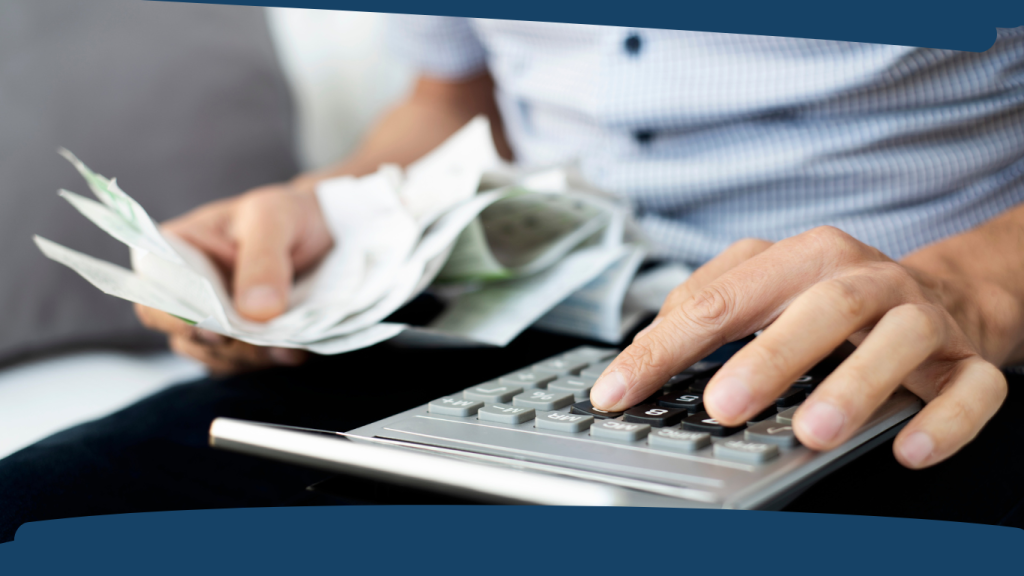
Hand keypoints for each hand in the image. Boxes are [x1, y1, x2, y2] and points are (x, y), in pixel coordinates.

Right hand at [134, 182, 333, 374]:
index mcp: (176, 251)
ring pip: (211, 354)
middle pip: (181, 334)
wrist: (324, 230)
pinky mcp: (239, 338)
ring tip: (284, 345)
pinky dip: (264, 362)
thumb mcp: (274, 219)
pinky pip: (240, 362)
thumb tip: (254, 312)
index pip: (153, 294)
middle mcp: (185, 289)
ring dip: (246, 357)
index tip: (212, 330)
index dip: (173, 318)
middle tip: (260, 340)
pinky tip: (291, 352)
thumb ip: (262, 261)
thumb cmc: (287, 214)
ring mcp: (211, 317)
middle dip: (221, 345)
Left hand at [591, 226, 1014, 468]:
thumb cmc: (836, 301)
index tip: (616, 393)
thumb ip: (706, 314)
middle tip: (721, 406)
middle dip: (770, 357)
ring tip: (812, 433)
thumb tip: (639, 356)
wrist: (948, 296)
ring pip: (898, 339)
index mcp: (800, 259)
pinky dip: (944, 418)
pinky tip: (909, 449)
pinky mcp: (969, 359)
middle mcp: (863, 277)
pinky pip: (971, 387)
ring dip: (856, 385)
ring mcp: (922, 315)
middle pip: (819, 306)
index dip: (663, 349)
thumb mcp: (767, 294)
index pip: (720, 300)